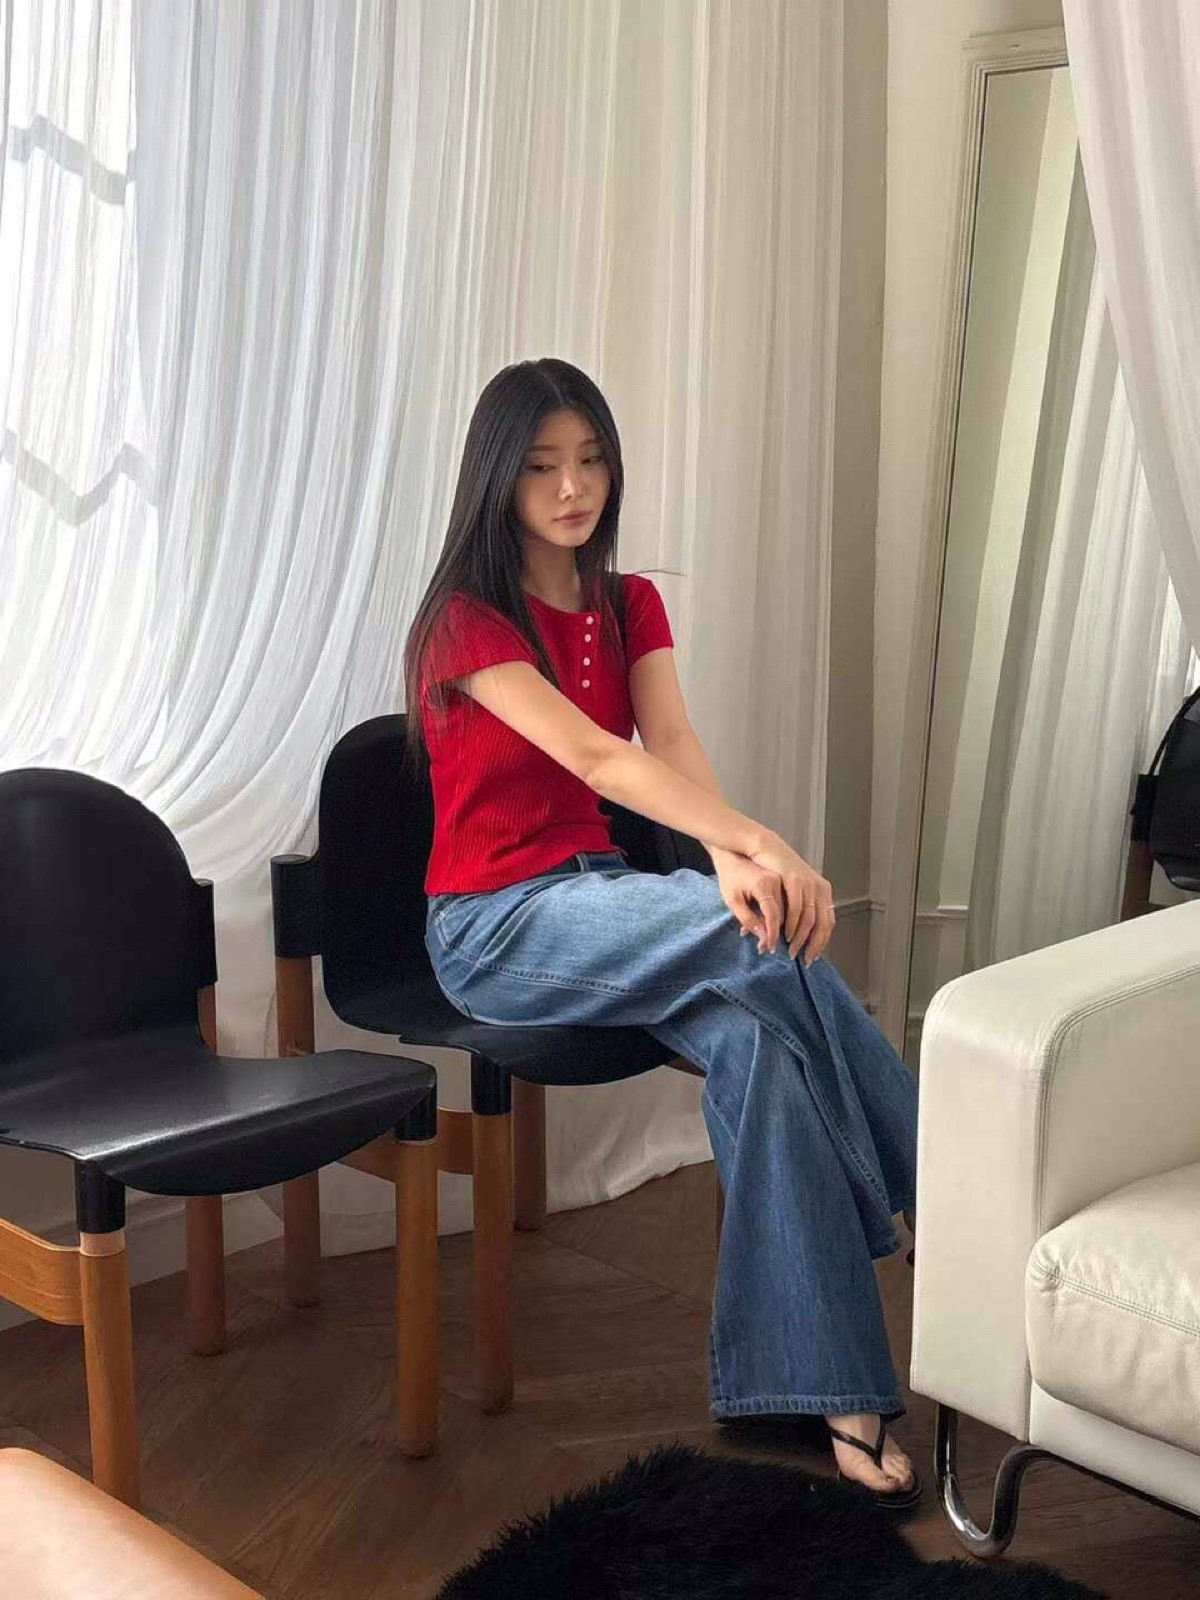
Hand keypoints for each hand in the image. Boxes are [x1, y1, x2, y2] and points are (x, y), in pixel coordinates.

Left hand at [712, 850, 784, 953]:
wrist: (732, 856)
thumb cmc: (729, 878)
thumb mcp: (732, 901)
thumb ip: (747, 919)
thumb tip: (763, 937)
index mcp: (765, 884)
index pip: (774, 915)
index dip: (772, 934)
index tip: (768, 947)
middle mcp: (779, 881)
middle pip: (785, 915)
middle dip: (777, 934)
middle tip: (765, 948)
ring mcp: (784, 881)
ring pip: (790, 911)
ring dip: (782, 928)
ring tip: (767, 940)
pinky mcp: (785, 883)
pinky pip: (790, 904)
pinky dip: (783, 918)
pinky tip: (770, 926)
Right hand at [746, 834, 834, 963]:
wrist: (763, 847)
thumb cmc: (775, 870)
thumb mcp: (792, 890)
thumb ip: (799, 907)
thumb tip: (803, 931)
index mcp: (822, 890)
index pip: (828, 922)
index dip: (822, 941)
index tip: (814, 956)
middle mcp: (819, 887)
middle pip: (823, 923)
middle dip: (814, 945)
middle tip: (805, 959)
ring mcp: (808, 883)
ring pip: (811, 919)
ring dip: (801, 938)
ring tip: (792, 950)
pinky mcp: (795, 880)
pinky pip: (797, 908)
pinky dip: (792, 925)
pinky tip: (786, 934)